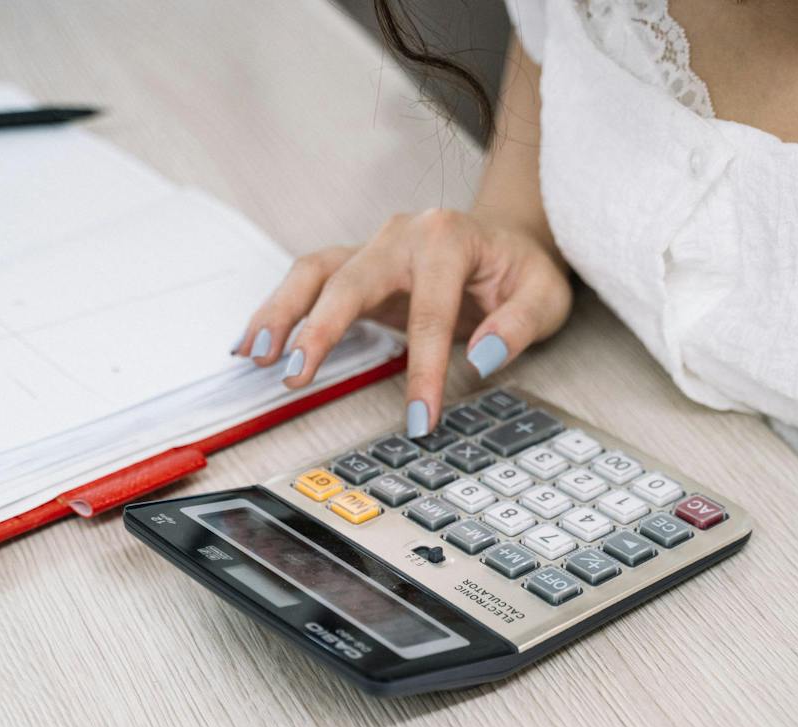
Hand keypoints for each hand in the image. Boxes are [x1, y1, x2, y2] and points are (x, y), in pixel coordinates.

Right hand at [231, 211, 572, 436]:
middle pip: (350, 280)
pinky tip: (252, 343)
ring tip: (256, 355)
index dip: (423, 372)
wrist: (507, 241)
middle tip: (298, 375)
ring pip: (314, 273)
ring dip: (280, 313)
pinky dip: (278, 311)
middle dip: (321, 329)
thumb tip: (481, 356)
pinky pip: (308, 283)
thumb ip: (517, 326)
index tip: (418, 421)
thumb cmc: (522, 271)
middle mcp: (401, 235)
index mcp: (448, 238)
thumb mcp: (545, 297)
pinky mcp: (356, 265)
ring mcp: (373, 246)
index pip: (430, 312)